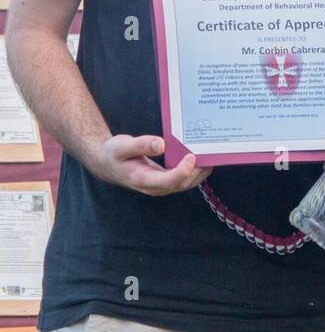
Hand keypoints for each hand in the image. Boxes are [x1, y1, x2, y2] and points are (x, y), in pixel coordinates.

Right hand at [91, 135, 212, 195]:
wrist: (107, 163)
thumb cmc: (113, 154)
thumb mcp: (122, 146)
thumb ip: (141, 145)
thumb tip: (161, 144)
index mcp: (142, 179)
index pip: (168, 181)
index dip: (182, 171)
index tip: (191, 156)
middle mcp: (153, 187)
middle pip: (181, 184)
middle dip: (197, 172)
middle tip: (209, 154)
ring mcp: (160, 187)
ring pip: (185, 184)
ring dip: (199, 173)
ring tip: (210, 156)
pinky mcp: (164, 182)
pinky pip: (183, 180)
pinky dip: (194, 171)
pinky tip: (201, 159)